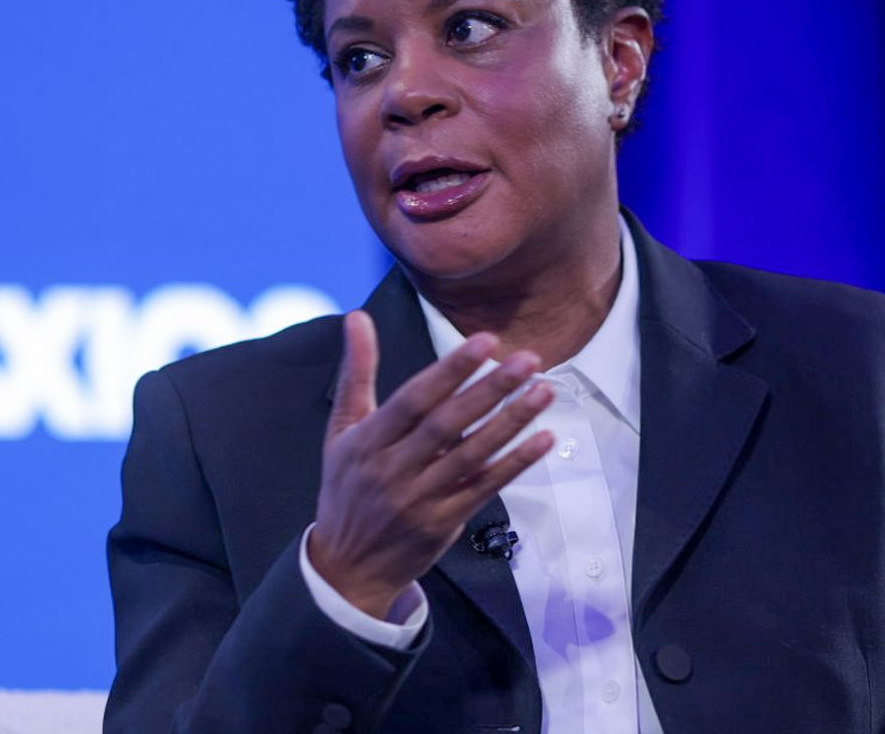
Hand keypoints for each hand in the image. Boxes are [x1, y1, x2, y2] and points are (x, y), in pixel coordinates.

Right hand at [307, 310, 555, 618]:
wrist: (346, 567)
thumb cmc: (346, 487)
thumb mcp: (341, 430)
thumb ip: (356, 372)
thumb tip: (356, 317)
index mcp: (367, 441)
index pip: (414, 398)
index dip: (451, 369)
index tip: (486, 342)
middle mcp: (393, 469)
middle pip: (448, 424)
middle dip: (490, 389)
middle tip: (528, 360)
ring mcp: (420, 499)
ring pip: (472, 455)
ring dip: (512, 421)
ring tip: (543, 391)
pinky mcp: (444, 522)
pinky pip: (485, 487)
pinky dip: (515, 463)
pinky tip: (542, 439)